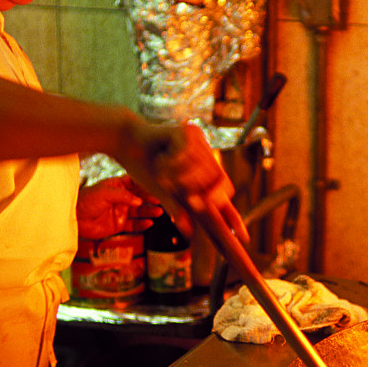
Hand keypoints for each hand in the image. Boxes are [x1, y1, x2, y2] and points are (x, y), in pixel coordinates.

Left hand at [76, 176, 161, 238]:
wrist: (73, 218)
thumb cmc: (85, 201)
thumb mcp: (104, 193)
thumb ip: (123, 196)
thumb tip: (139, 200)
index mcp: (117, 186)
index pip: (135, 184)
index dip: (145, 187)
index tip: (153, 191)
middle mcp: (121, 198)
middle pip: (140, 198)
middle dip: (150, 200)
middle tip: (159, 203)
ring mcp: (120, 212)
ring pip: (139, 212)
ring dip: (149, 212)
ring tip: (158, 213)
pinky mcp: (118, 225)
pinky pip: (133, 225)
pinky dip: (142, 225)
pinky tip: (149, 223)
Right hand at [116, 119, 249, 244]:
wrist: (123, 140)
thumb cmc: (143, 166)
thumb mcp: (161, 192)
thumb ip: (177, 207)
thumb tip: (188, 231)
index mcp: (202, 168)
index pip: (224, 190)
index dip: (233, 213)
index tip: (243, 236)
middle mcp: (205, 153)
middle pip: (217, 180)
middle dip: (198, 190)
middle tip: (187, 197)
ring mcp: (198, 140)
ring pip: (200, 168)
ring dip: (177, 176)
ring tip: (161, 173)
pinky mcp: (187, 130)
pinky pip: (184, 154)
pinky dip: (169, 163)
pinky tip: (160, 159)